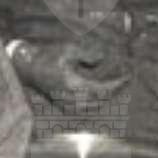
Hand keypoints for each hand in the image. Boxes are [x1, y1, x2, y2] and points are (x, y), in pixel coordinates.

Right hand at [15, 38, 129, 104]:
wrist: (26, 68)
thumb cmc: (47, 57)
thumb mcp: (69, 50)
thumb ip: (89, 54)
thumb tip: (104, 59)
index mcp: (75, 88)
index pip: (105, 89)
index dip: (119, 82)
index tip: (130, 74)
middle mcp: (73, 102)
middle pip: (104, 99)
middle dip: (117, 89)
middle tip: (128, 77)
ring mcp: (69, 107)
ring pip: (97, 104)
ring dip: (108, 93)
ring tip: (116, 81)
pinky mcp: (67, 107)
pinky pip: (89, 105)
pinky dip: (98, 96)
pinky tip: (100, 84)